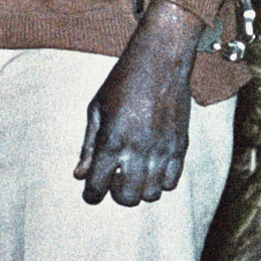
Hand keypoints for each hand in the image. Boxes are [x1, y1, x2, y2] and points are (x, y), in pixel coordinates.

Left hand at [76, 0, 203, 206]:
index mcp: (111, 139)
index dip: (91, 195)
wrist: (160, 62)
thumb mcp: (96, 110)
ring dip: (139, 190)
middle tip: (113, 181)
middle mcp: (138, 149)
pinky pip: (172, 181)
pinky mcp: (181, 145)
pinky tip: (151, 167)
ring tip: (132, 173)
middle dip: (116, 195)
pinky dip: (160, 182)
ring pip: (152, 194)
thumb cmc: (122, 83)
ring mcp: (162, 149)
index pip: (98, 185)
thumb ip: (88, 146)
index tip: (90, 193)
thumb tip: (79, 175)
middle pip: (128, 198)